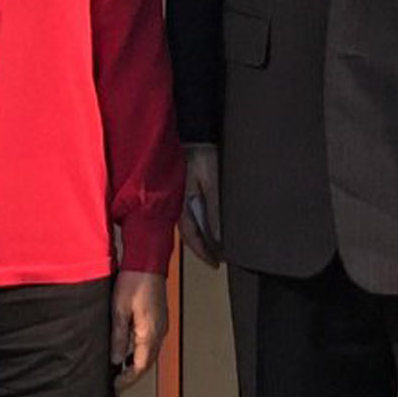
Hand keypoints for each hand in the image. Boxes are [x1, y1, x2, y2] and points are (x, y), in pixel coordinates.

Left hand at [111, 269, 168, 389]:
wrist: (147, 261)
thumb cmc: (134, 281)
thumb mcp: (119, 310)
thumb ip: (118, 337)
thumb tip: (116, 358)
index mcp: (150, 333)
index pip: (140, 366)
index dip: (128, 380)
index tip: (116, 387)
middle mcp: (159, 332)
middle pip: (147, 363)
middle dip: (132, 375)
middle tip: (117, 383)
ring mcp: (160, 325)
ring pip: (149, 353)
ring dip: (137, 364)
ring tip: (121, 370)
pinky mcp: (158, 318)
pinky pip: (150, 341)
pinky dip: (140, 351)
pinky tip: (129, 350)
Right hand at [181, 143, 222, 265]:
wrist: (192, 132)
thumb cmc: (199, 153)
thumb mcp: (211, 182)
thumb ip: (214, 209)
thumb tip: (219, 236)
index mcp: (181, 206)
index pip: (192, 238)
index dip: (205, 253)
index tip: (216, 264)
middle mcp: (178, 205)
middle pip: (191, 234)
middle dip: (204, 248)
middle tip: (218, 259)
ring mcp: (180, 198)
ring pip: (192, 224)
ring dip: (204, 237)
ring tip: (217, 246)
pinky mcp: (184, 190)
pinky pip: (192, 213)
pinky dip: (202, 223)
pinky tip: (210, 225)